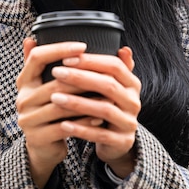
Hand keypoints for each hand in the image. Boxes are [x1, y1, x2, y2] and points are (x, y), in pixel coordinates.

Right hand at [16, 38, 89, 188]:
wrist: (43, 147)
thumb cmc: (48, 111)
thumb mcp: (43, 86)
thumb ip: (41, 64)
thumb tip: (32, 37)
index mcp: (23, 81)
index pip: (37, 57)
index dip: (59, 49)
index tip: (82, 46)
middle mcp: (22, 99)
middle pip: (54, 82)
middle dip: (82, 77)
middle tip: (104, 72)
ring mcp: (28, 119)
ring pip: (62, 105)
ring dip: (87, 99)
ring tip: (107, 95)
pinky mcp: (38, 137)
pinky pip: (65, 126)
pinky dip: (84, 121)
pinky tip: (99, 117)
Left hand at [50, 46, 140, 178]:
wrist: (116, 142)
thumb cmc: (107, 107)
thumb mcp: (110, 86)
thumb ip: (108, 67)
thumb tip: (121, 46)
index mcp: (131, 83)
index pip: (114, 66)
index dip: (91, 61)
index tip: (66, 58)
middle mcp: (134, 101)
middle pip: (108, 85)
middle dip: (80, 78)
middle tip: (56, 72)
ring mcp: (129, 122)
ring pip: (104, 109)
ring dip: (77, 103)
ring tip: (55, 97)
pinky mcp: (122, 141)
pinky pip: (100, 135)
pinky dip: (81, 129)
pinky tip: (63, 124)